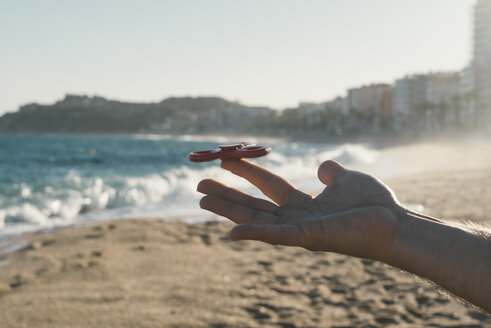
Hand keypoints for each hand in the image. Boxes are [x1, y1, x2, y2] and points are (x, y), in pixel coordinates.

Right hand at [197, 159, 404, 261]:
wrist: (395, 223)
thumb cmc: (374, 204)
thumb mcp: (346, 178)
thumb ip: (330, 172)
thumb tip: (321, 165)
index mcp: (304, 204)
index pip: (268, 186)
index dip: (247, 173)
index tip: (226, 160)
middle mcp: (296, 218)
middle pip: (254, 204)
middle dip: (227, 194)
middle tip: (199, 185)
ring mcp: (299, 229)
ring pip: (257, 219)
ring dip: (228, 210)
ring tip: (202, 199)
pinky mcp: (308, 237)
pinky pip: (276, 236)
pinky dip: (254, 234)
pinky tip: (231, 231)